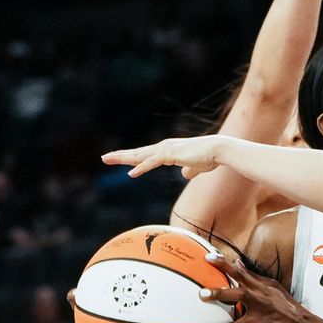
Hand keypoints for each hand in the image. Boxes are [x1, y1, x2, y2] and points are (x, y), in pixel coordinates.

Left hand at [102, 135, 227, 179]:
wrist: (218, 150)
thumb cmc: (209, 157)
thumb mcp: (196, 166)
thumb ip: (189, 170)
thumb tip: (185, 174)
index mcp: (167, 150)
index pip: (145, 154)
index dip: (131, 158)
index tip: (119, 160)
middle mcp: (163, 147)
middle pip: (137, 153)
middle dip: (120, 156)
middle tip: (104, 158)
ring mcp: (165, 150)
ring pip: (140, 156)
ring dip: (123, 158)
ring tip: (108, 160)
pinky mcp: (170, 155)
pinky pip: (152, 163)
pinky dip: (141, 168)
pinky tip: (131, 174)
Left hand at [198, 254, 311, 322]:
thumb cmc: (287, 307)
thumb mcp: (273, 288)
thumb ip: (253, 277)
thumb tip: (237, 262)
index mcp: (261, 290)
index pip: (241, 273)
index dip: (225, 264)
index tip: (209, 258)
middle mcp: (259, 304)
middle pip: (238, 295)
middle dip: (220, 294)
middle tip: (202, 294)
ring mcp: (259, 322)